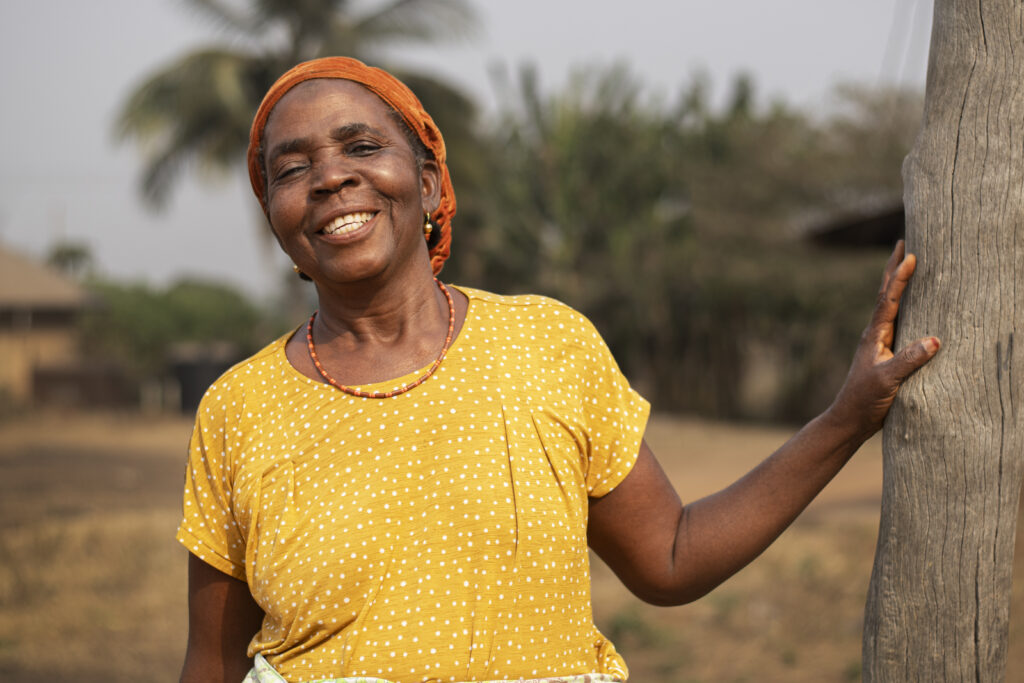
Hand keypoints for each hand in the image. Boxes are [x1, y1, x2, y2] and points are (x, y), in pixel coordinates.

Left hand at [827, 240, 939, 439]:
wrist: (849, 419)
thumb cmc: (864, 400)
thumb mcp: (887, 380)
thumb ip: (908, 360)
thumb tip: (934, 340)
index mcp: (874, 335)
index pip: (889, 299)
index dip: (899, 277)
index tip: (910, 255)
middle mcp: (875, 334)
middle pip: (885, 294)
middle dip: (893, 268)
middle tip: (903, 242)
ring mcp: (879, 342)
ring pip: (890, 305)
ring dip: (898, 283)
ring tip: (907, 264)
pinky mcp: (885, 353)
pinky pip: (897, 321)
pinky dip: (904, 305)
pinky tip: (912, 306)